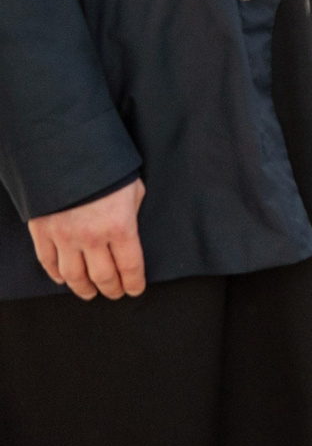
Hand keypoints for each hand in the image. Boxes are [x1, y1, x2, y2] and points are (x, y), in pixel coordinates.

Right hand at [29, 179, 144, 298]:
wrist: (66, 152)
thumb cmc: (107, 170)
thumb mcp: (133, 190)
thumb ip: (131, 214)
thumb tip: (129, 231)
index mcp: (120, 227)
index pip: (130, 267)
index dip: (133, 283)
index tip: (135, 290)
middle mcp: (92, 237)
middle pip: (103, 277)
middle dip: (111, 289)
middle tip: (115, 293)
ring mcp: (64, 237)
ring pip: (74, 276)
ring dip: (83, 289)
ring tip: (90, 293)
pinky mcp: (42, 232)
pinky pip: (48, 262)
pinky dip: (56, 275)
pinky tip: (64, 279)